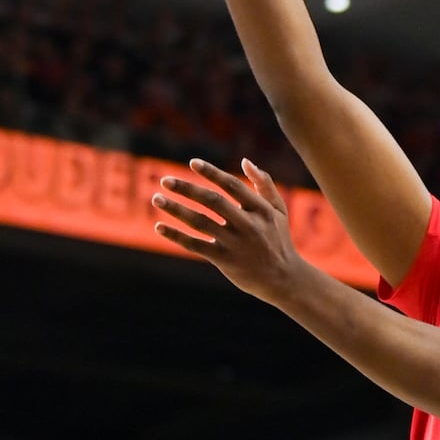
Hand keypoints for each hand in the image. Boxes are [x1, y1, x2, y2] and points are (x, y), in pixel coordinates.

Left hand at [152, 158, 298, 298]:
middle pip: (212, 201)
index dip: (212, 173)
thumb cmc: (278, 240)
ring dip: (176, 209)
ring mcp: (235, 243)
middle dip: (187, 188)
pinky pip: (195, 245)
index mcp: (260, 209)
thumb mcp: (279, 210)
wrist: (283, 278)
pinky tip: (159, 226)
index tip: (192, 163)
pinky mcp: (224, 260)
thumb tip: (245, 161)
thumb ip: (264, 184)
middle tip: (164, 180)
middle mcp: (248, 224)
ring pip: (200, 222)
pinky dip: (176, 236)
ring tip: (156, 199)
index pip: (232, 186)